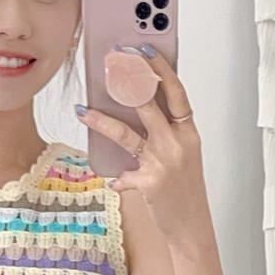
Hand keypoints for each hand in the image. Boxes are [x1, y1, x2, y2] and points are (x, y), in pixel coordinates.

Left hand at [77, 46, 211, 249]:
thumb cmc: (186, 190)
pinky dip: (116, 177)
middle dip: (126, 78)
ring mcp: (162, 163)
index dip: (158, 66)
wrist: (192, 228)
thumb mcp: (184, 155)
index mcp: (189, 132)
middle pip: (148, 102)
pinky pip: (122, 173)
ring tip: (81, 110)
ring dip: (100, 120)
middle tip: (108, 62)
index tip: (142, 47)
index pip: (174, 90)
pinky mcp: (148, 183)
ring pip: (125, 132)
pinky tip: (110, 178)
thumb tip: (137, 108)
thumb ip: (166, 132)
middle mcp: (177, 143)